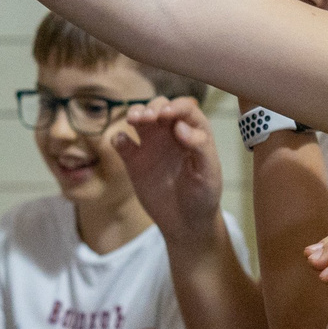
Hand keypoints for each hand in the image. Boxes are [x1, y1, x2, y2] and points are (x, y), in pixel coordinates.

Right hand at [117, 97, 224, 244]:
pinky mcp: (135, 160)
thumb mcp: (208, 172)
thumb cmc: (203, 195)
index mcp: (194, 131)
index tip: (166, 116)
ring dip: (135, 113)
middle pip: (159, 106)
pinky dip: (118, 138)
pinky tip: (122, 143)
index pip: (184, 108)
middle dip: (152, 107)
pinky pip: (123, 142)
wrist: (186, 222)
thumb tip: (179, 126)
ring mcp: (152, 144)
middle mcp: (171, 133)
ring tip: (133, 121)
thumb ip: (199, 146)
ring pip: (140, 117)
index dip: (175, 106)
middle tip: (148, 119)